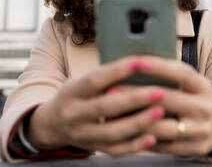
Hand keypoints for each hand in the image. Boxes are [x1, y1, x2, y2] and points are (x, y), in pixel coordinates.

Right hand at [25, 56, 165, 155]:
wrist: (51, 124)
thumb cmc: (76, 95)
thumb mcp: (81, 81)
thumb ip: (105, 76)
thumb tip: (140, 63)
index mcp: (71, 92)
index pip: (95, 79)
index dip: (118, 70)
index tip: (142, 62)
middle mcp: (73, 114)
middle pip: (105, 107)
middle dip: (134, 99)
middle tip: (159, 91)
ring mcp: (82, 135)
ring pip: (112, 132)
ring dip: (138, 123)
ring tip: (160, 112)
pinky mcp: (92, 149)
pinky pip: (115, 150)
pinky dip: (134, 145)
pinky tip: (152, 137)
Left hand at [121, 56, 211, 155]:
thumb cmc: (196, 99)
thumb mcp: (193, 84)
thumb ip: (172, 76)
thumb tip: (137, 64)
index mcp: (203, 86)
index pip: (181, 73)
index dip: (159, 67)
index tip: (136, 61)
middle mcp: (205, 108)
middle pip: (167, 100)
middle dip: (136, 95)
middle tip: (111, 90)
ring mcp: (200, 130)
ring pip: (162, 127)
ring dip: (134, 120)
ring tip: (112, 113)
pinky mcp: (193, 148)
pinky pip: (162, 145)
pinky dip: (141, 138)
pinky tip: (124, 131)